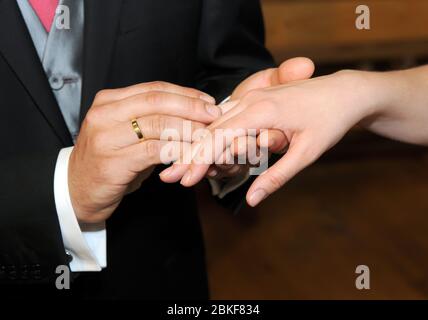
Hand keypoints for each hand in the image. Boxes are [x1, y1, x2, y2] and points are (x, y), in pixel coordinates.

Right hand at [68, 82, 220, 222]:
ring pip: (158, 124)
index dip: (185, 94)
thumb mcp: (126, 133)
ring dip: (188, 129)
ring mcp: (106, 137)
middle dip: (191, 107)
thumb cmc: (109, 160)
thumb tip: (193, 113)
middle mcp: (105, 113)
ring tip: (208, 135)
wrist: (77, 190)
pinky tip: (191, 153)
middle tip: (214, 115)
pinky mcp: (112, 162)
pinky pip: (154, 151)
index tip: (208, 101)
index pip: (154, 89)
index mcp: (109, 101)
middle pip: (157, 101)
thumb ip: (151, 120)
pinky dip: (177, 150)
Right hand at [176, 70, 379, 205]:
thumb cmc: (330, 121)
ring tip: (178, 165)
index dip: (200, 161)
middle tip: (168, 177)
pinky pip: (226, 117)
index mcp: (261, 111)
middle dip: (188, 155)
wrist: (344, 92)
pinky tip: (200, 147)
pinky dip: (210, 134)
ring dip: (196, 145)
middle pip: (210, 131)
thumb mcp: (307, 153)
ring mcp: (251, 97)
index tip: (184, 181)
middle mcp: (251, 101)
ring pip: (214, 123)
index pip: (219, 139)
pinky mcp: (254, 99)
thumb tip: (252, 200)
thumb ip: (277, 177)